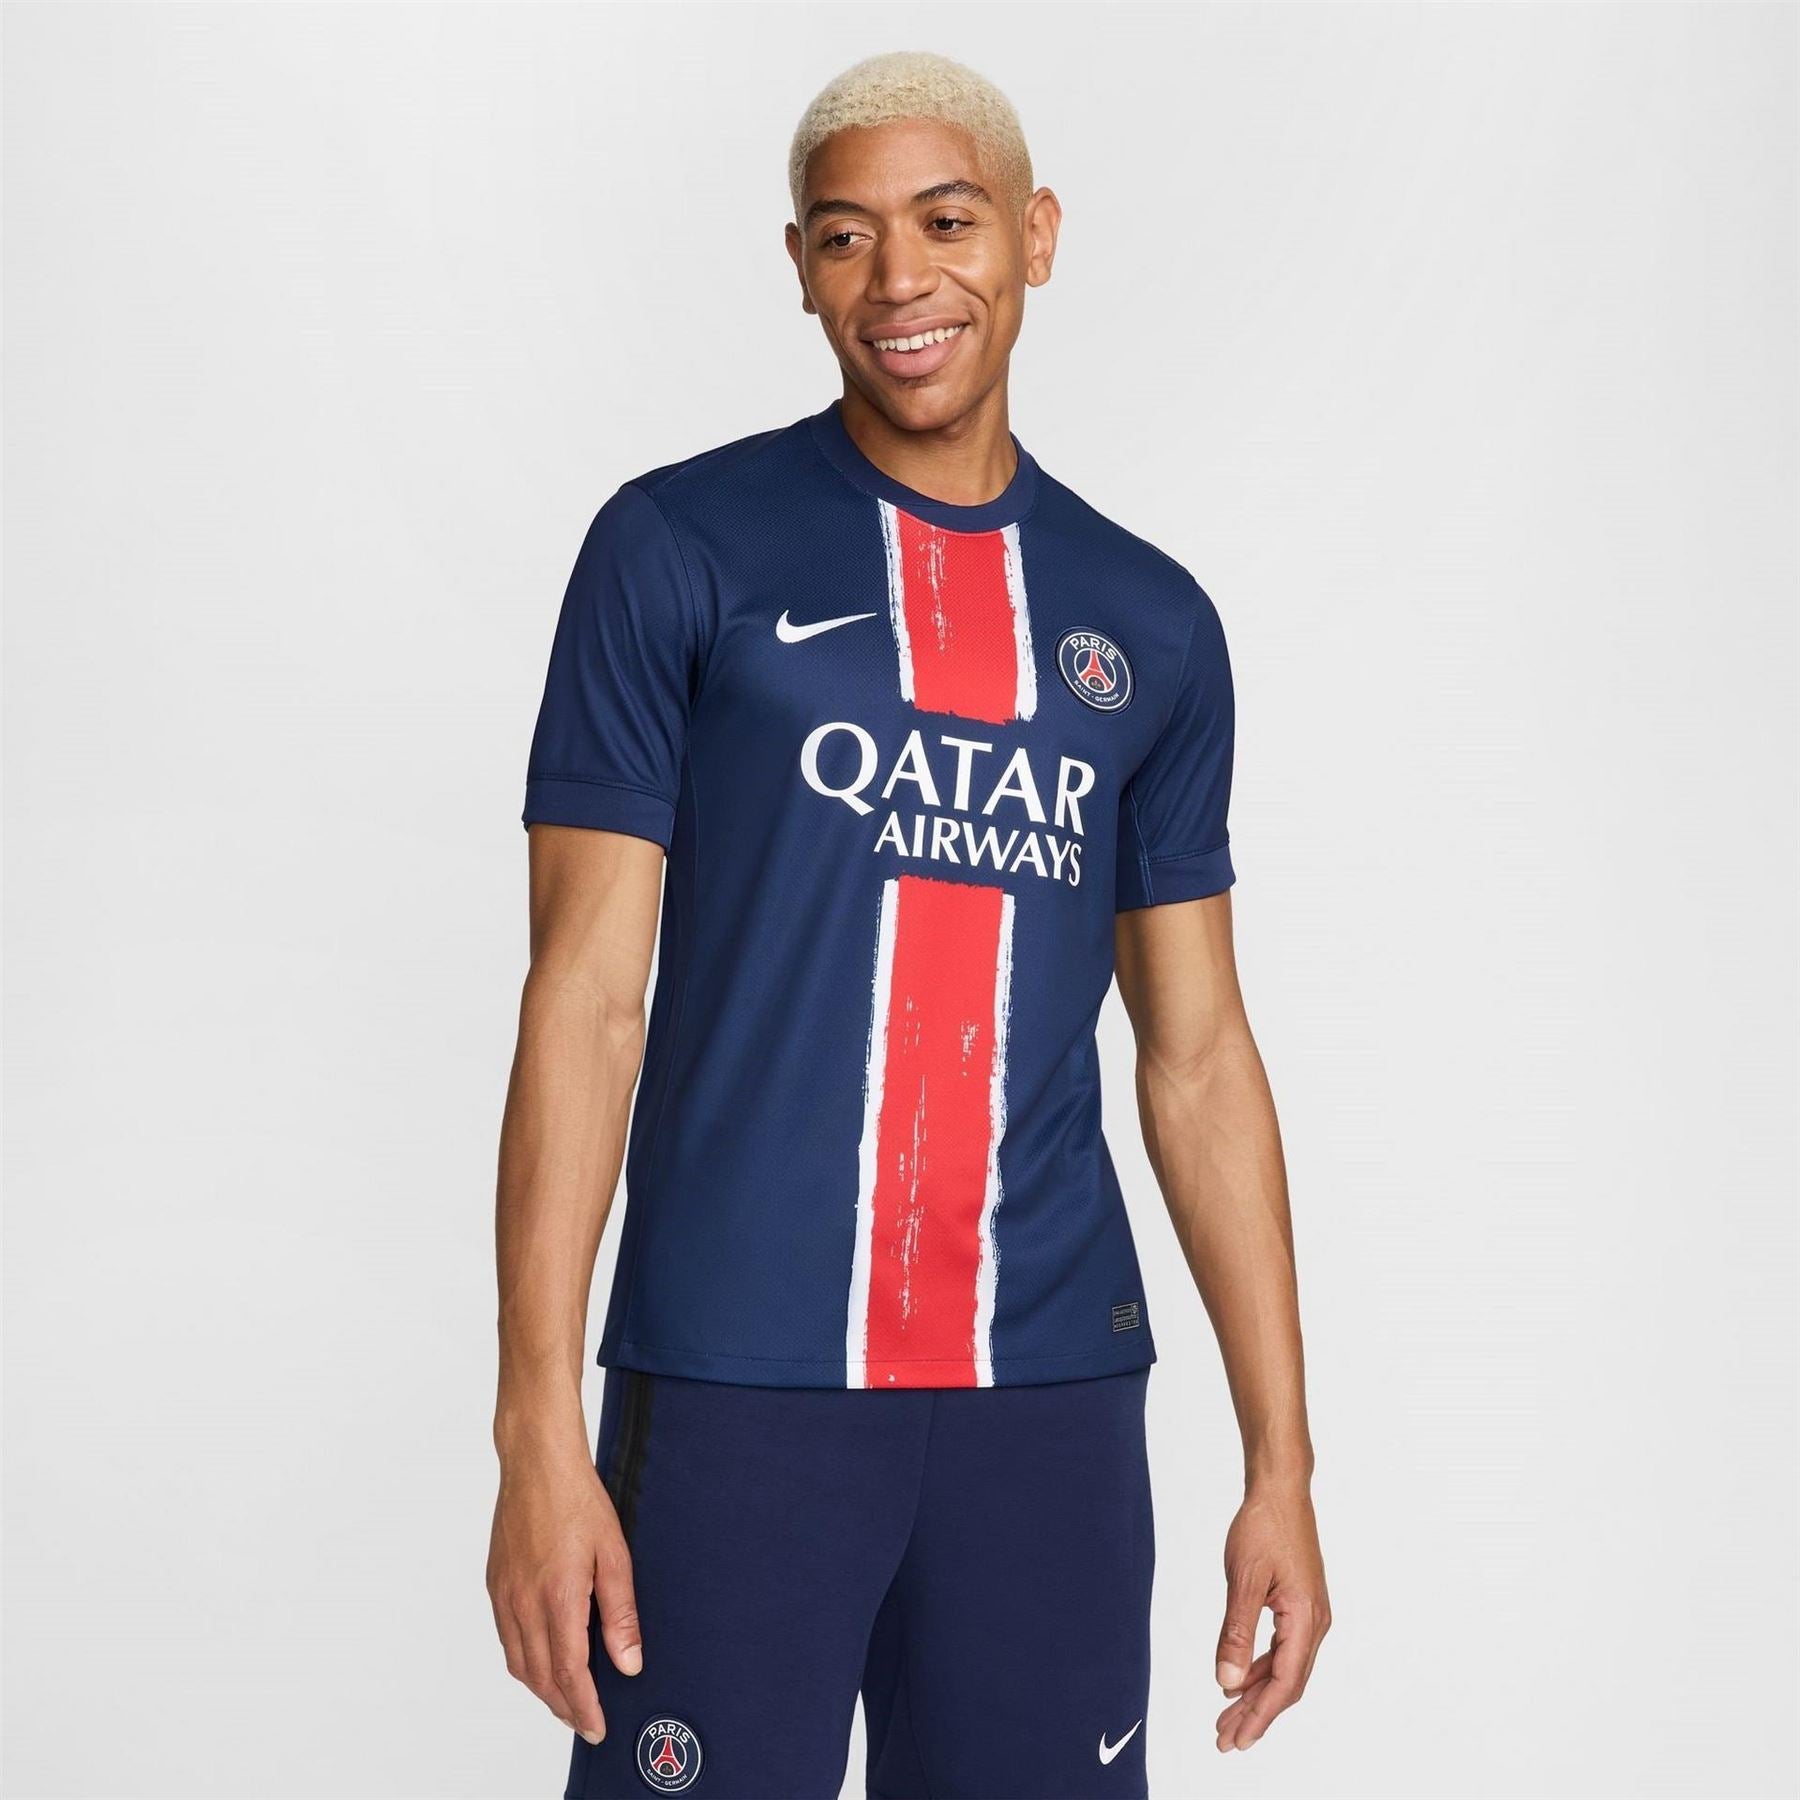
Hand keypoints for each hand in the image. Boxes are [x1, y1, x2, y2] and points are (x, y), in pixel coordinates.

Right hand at [487, 1451, 641, 1742]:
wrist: (537, 1462)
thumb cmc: (578, 1499)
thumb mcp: (615, 1554)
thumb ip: (621, 1613)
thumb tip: (628, 1663)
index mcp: (559, 1597)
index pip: (569, 1673)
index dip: (584, 1707)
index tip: (597, 1727)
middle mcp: (524, 1602)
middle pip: (540, 1677)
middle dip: (564, 1707)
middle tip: (586, 1723)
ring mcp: (505, 1595)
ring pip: (518, 1663)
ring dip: (541, 1689)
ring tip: (567, 1701)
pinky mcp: (495, 1584)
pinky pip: (506, 1638)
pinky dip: (523, 1662)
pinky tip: (540, 1661)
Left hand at [1213, 1482, 1329, 1751]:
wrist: (1280, 1490)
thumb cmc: (1264, 1526)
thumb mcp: (1244, 1580)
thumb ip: (1236, 1633)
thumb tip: (1228, 1681)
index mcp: (1306, 1619)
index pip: (1284, 1684)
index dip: (1260, 1716)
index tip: (1236, 1739)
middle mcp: (1315, 1623)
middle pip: (1287, 1684)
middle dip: (1256, 1714)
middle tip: (1225, 1739)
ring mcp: (1310, 1614)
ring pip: (1284, 1668)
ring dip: (1256, 1693)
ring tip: (1227, 1716)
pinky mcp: (1300, 1605)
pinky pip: (1283, 1648)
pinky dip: (1260, 1667)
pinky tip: (1238, 1677)